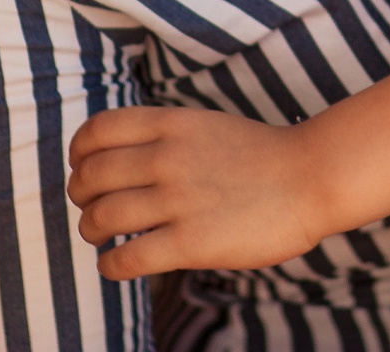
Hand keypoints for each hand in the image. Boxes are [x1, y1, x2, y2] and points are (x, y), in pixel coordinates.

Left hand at [67, 105, 327, 279]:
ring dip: (90, 230)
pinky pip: (127, 258)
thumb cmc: (261, 155)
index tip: (82, 167)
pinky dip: (110, 264)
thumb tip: (118, 159)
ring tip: (99, 235)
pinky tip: (116, 264)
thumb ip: (163, 136)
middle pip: (90, 176)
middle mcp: (167, 158)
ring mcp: (178, 200)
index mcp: (171, 124)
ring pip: (101, 217)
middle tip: (89, 207)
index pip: (97, 131)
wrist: (311, 178)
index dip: (79, 152)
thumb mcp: (206, 125)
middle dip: (80, 195)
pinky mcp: (190, 242)